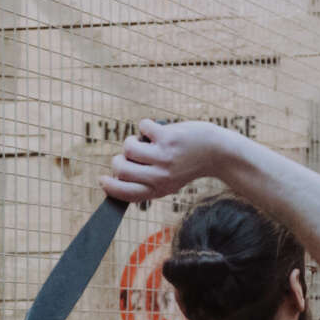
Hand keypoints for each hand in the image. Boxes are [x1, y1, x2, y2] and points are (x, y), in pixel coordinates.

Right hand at [102, 120, 232, 204]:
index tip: (102, 179)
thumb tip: (117, 177)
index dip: (110, 187)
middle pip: (120, 168)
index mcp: (158, 190)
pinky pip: (142, 127)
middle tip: (129, 155)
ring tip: (145, 141)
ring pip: (128, 147)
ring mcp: (163, 157)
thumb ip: (148, 182)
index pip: (125, 193)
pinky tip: (156, 130)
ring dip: (133, 140)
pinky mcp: (167, 138)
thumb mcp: (170, 182)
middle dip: (119, 159)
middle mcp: (159, 177)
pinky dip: (146, 125)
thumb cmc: (188, 165)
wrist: (216, 152)